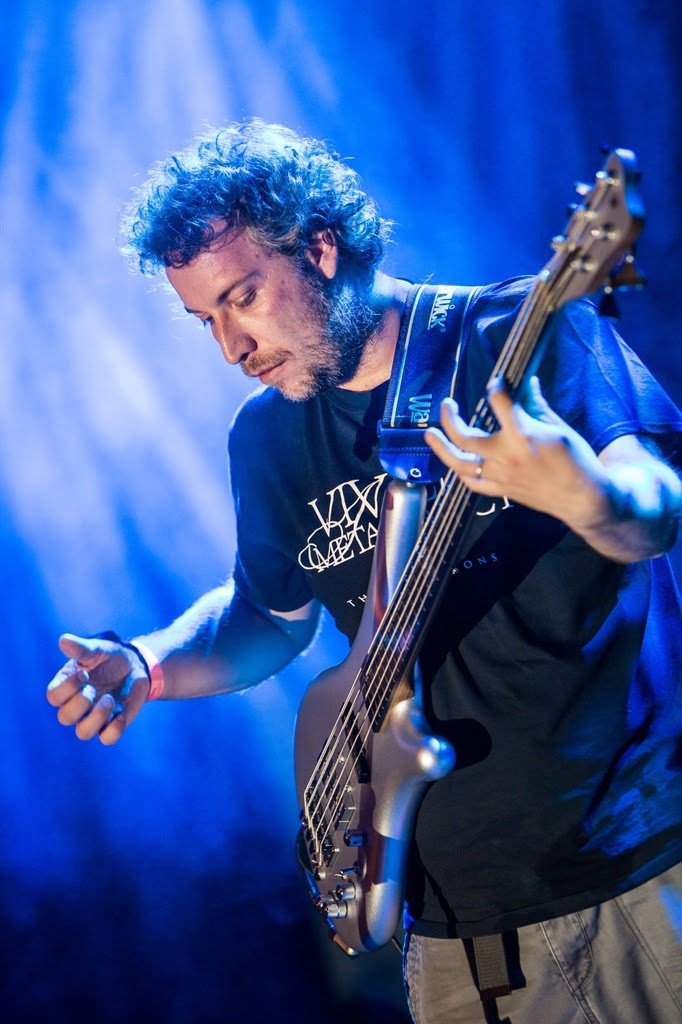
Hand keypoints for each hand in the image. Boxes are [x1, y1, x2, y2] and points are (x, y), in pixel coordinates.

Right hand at [46, 634, 150, 744]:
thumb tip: (63, 640)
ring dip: (97, 717)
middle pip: (65, 717)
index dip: (67, 688)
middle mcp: (77, 705)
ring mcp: (93, 717)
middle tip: (95, 689)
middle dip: (80, 703)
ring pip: (83, 733)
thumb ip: (81, 648)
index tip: (84, 674)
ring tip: (110, 699)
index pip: (54, 696)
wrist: (136, 666)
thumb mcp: (97, 650)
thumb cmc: (110, 658)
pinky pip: (107, 738)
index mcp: (67, 686)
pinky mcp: (112, 725)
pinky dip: (114, 728)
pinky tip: (122, 711)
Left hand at [424, 376, 608, 529]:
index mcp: (523, 434)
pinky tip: (453, 461)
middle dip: (450, 417)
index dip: (495, 388)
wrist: (583, 499)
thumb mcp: (559, 428)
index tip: (495, 383)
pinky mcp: (501, 491)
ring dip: (440, 447)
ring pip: (459, 463)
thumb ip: (537, 406)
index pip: (499, 402)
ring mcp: (500, 476)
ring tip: (429, 433)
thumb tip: (528, 384)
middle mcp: (506, 455)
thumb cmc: (577, 461)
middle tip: (447, 404)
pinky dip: (459, 472)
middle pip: (464, 435)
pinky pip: (471, 483)